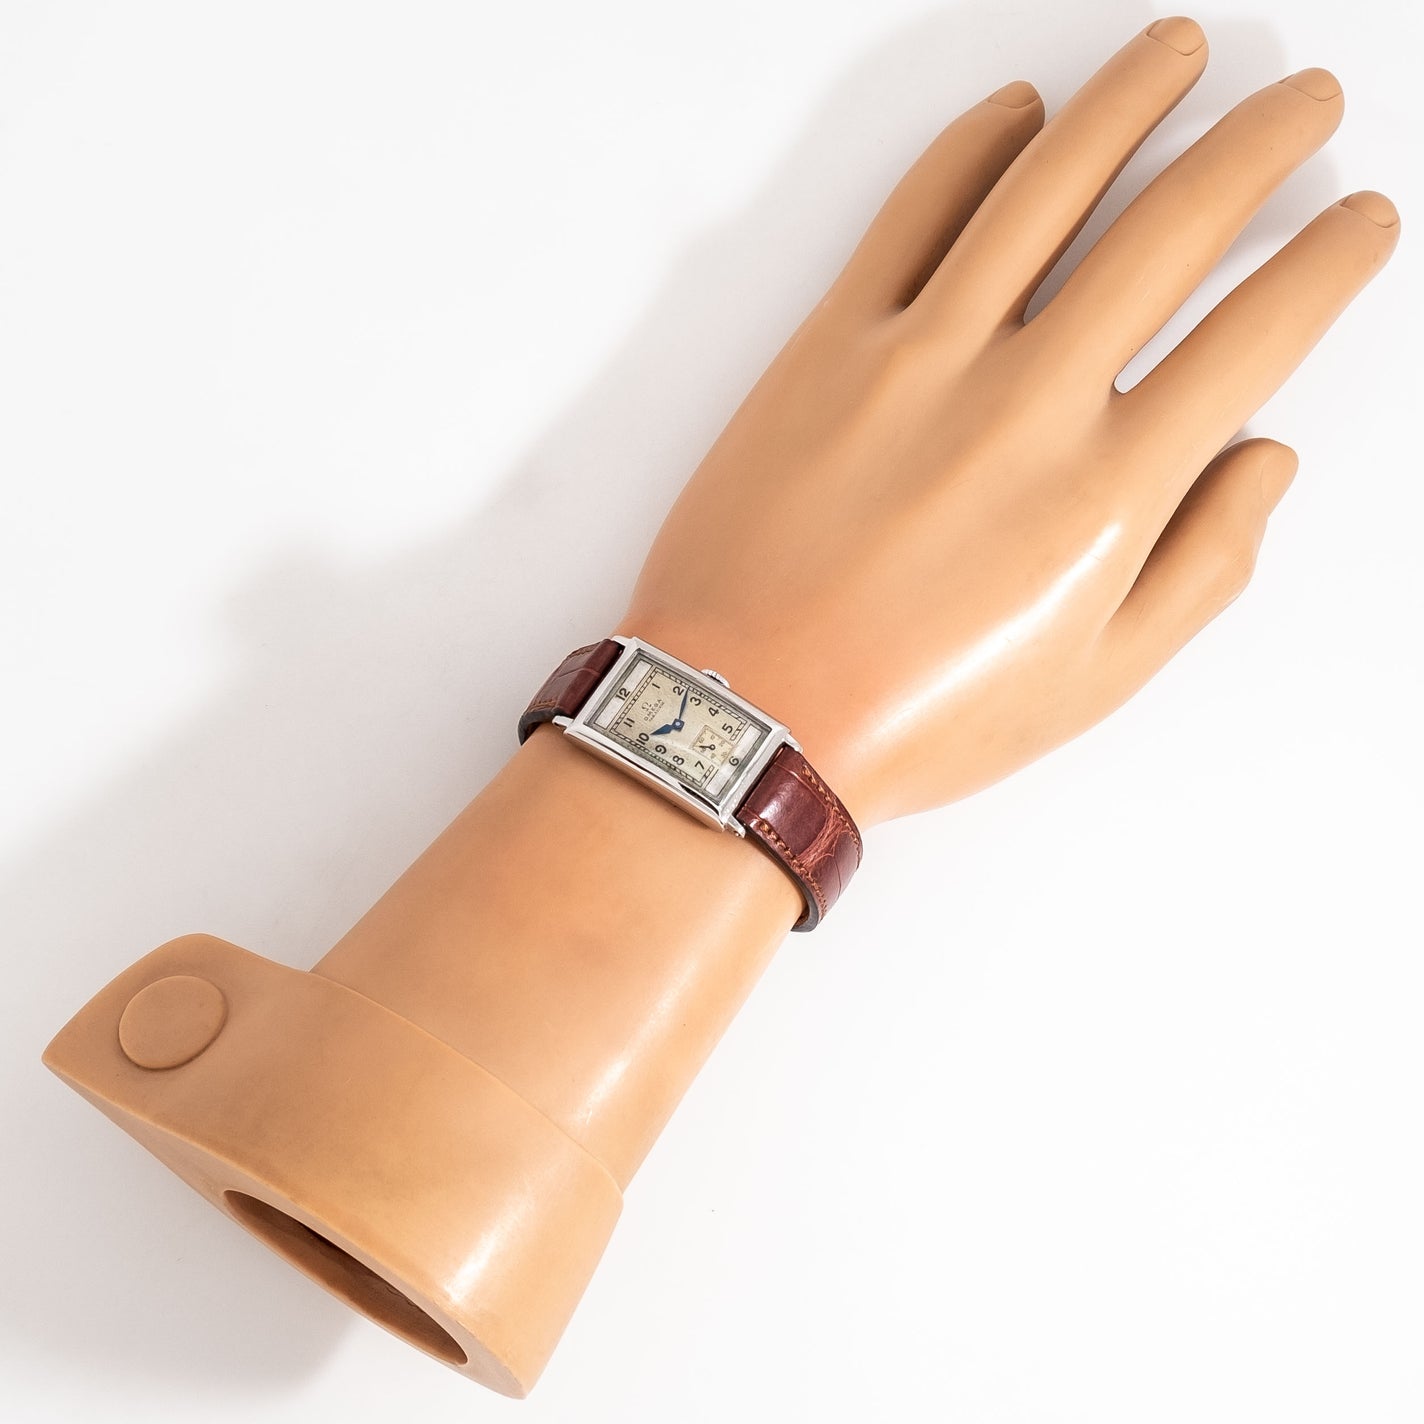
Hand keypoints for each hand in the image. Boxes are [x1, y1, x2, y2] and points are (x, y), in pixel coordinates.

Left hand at [613, 16, 1397, 828]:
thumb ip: (1200, 567)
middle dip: (1258, 145)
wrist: (748, 715)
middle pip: (1171, 227)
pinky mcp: (829, 346)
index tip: (1360, 219)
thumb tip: (1265, 460)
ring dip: (1128, 100)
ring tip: (1179, 51)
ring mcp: (922, 359)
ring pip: (1046, 187)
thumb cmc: (916, 716)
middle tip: (1303, 99)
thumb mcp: (1092, 683)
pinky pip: (910, 215)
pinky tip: (1017, 111)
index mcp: (1107, 492)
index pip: (1256, 334)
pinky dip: (971, 148)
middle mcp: (1027, 402)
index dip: (1327, 263)